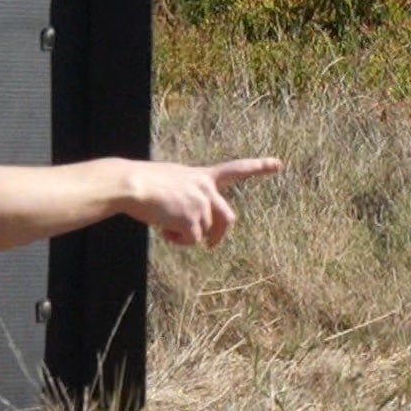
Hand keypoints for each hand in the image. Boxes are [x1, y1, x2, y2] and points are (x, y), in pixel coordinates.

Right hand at [121, 157, 281, 246]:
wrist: (131, 184)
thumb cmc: (145, 182)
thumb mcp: (174, 181)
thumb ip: (190, 194)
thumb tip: (193, 220)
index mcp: (202, 176)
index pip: (236, 168)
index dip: (259, 166)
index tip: (279, 164)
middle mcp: (207, 188)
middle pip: (227, 218)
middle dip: (220, 234)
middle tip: (212, 245)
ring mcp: (201, 204)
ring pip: (204, 233)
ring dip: (187, 236)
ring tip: (165, 225)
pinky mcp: (192, 219)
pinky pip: (192, 241)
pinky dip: (179, 241)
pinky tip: (164, 230)